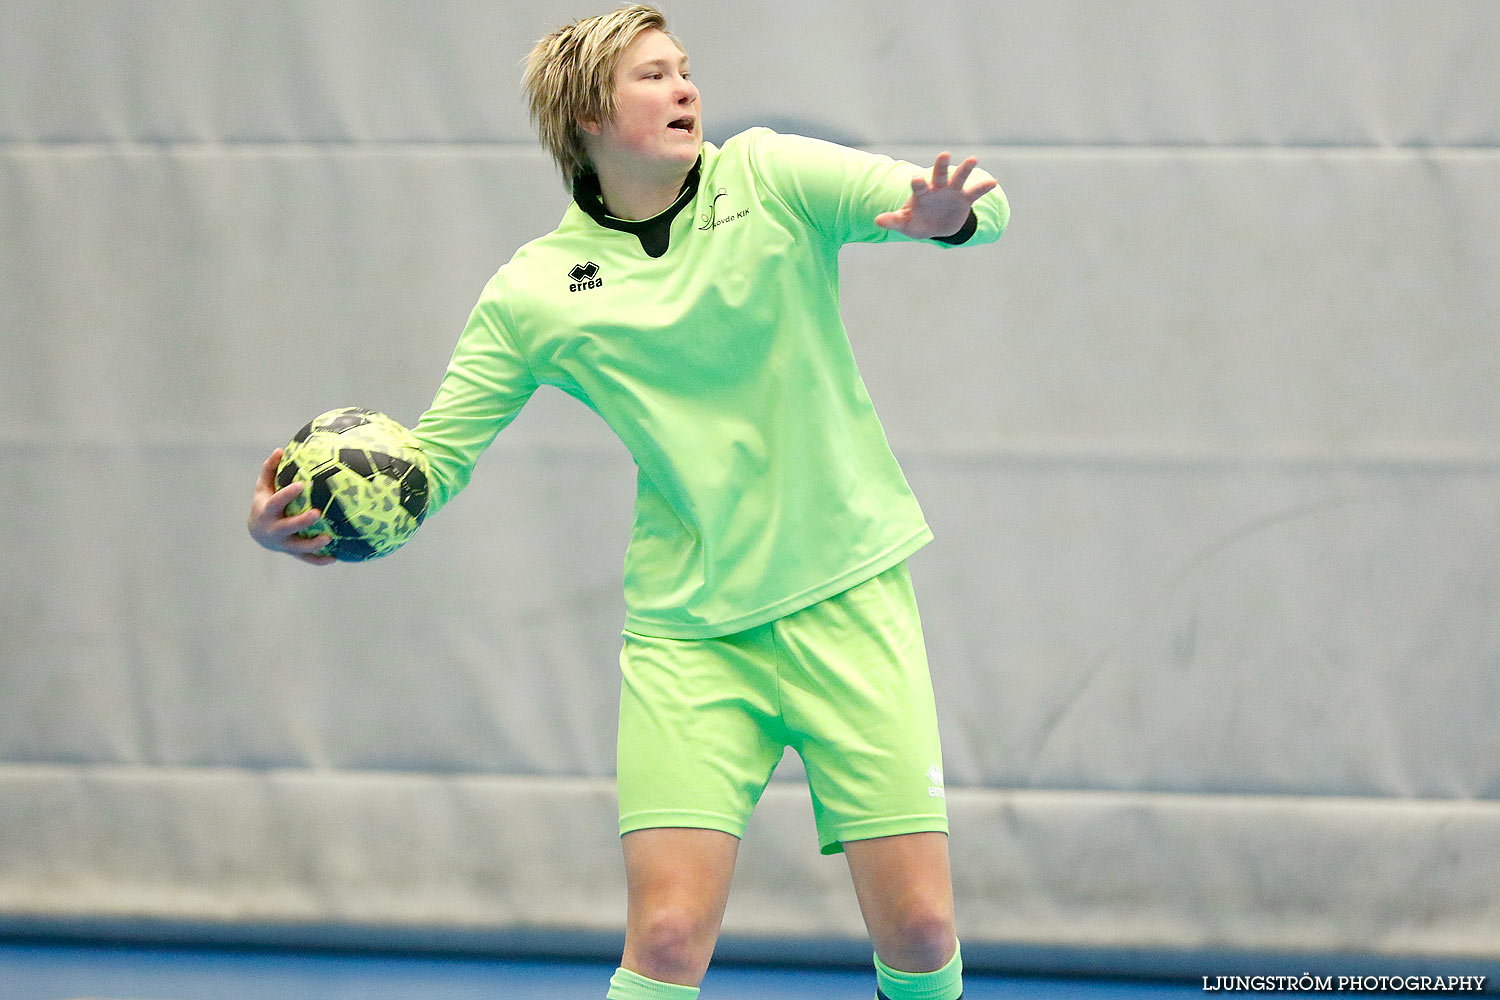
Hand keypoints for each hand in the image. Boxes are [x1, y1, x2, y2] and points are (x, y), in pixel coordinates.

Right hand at [247, 448, 335, 565]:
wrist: (258, 532)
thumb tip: (280, 449)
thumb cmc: (265, 503)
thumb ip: (270, 470)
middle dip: (301, 521)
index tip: (301, 485)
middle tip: (317, 513)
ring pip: (298, 546)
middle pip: (287, 526)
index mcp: (267, 511)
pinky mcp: (292, 553)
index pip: (277, 501)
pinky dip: (319, 559)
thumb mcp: (264, 487)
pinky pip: (306, 559)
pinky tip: (334, 557)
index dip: (288, 494)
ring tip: (329, 538)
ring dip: (313, 544)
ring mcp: (283, 543)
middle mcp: (274, 529)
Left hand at [874, 152, 997, 238]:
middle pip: (939, 174)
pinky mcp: (964, 199)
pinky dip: (984, 187)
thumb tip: (877, 221)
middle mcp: (937, 188)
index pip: (919, 186)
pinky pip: (975, 192)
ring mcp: (952, 192)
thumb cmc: (917, 223)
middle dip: (941, 165)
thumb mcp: (905, 224)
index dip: (918, 182)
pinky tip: (994, 182)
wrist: (934, 227)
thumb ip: (894, 221)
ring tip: (972, 159)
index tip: (917, 178)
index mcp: (921, 194)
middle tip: (944, 154)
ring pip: (959, 178)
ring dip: (965, 169)